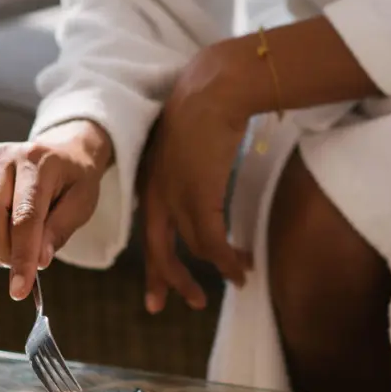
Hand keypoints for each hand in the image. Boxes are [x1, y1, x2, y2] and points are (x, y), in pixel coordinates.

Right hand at [0, 120, 113, 299]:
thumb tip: (39, 262)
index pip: (25, 217)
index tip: (20, 291)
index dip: (22, 257)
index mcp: (38, 162)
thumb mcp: (82, 204)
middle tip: (25, 267)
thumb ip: (60, 231)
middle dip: (5, 253)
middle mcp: (5, 160)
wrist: (64, 151)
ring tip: (22, 245)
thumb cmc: (76, 180)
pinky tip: (10, 236)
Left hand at [138, 43, 254, 312]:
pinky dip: (227, 261)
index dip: (155, 265)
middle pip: (159, 250)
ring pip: (192, 249)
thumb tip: (204, 184)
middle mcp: (157, 193)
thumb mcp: (188, 145)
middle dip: (172, 281)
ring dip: (219, 267)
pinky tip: (241, 268)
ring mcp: (176, 196)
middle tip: (190, 302)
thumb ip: (189, 170)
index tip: (158, 294)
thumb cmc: (207, 108)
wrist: (214, 89)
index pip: (149, 231)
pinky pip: (213, 243)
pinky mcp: (199, 197)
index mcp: (151, 181)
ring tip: (239, 277)